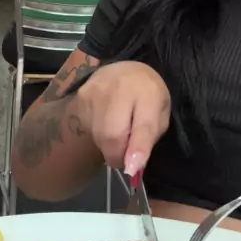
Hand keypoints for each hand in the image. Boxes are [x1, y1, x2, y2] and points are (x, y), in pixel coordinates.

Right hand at [75, 61, 170, 175]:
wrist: (124, 70)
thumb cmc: (147, 94)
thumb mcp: (160, 113)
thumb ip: (149, 138)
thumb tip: (133, 167)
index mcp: (148, 92)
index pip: (143, 124)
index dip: (137, 149)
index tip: (132, 170)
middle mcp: (119, 88)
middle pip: (112, 135)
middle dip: (118, 156)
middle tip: (125, 161)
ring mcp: (95, 92)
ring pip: (98, 136)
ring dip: (109, 147)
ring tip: (119, 136)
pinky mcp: (80, 97)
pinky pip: (89, 128)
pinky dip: (99, 136)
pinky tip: (107, 124)